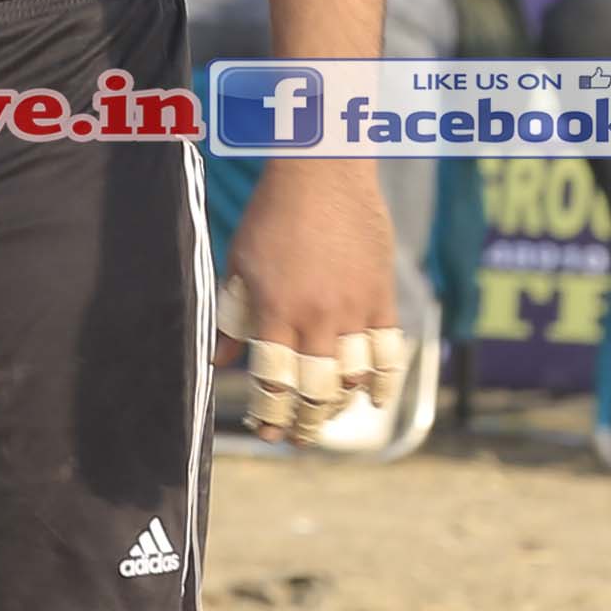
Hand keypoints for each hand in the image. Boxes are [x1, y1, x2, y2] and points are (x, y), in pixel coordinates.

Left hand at [215, 154, 403, 445]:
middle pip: (315, 392)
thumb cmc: (273, 213)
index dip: (269, 414)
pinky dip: (383, 382)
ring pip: (353, 379)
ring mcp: (356, 309)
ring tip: (325, 420)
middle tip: (295, 438)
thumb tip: (221, 360)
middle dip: (304, 424)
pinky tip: (373, 399)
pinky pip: (389, 351)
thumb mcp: (240, 264)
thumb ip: (233, 317)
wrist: (324, 172)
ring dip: (338, 408)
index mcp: (277, 311)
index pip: (274, 382)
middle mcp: (318, 318)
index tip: (265, 430)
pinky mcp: (383, 297)